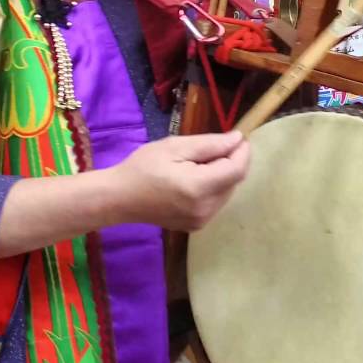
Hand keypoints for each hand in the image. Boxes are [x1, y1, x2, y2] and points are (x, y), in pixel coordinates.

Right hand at [109, 131, 250, 230]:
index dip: (242, 152)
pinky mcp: (197, 226)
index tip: (238, 137)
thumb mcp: (175, 147)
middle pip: (234, 181)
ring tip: (197, 164)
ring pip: (227, 192)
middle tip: (210, 148)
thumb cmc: (143, 167)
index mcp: (199, 188)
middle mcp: (205, 209)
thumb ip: (210, 144)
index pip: (237, 170)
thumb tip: (237, 140)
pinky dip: (213, 188)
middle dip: (230, 162)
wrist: (120, 198)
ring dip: (222, 175)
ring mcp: (201, 221)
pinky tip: (193, 180)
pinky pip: (216, 203)